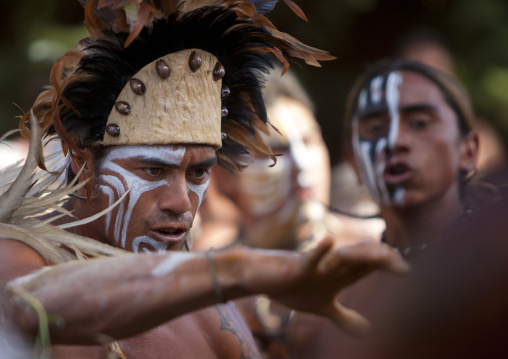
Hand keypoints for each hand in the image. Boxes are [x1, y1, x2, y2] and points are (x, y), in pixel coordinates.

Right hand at [247, 238, 408, 336]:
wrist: (263, 277)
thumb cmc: (293, 286)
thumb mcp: (322, 307)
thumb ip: (344, 316)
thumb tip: (368, 331)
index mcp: (341, 273)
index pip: (370, 266)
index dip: (390, 267)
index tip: (410, 273)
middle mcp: (333, 264)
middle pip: (364, 257)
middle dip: (384, 259)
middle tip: (404, 269)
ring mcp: (317, 263)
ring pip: (343, 255)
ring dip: (363, 254)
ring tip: (383, 256)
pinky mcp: (298, 265)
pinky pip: (310, 256)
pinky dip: (320, 250)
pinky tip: (330, 241)